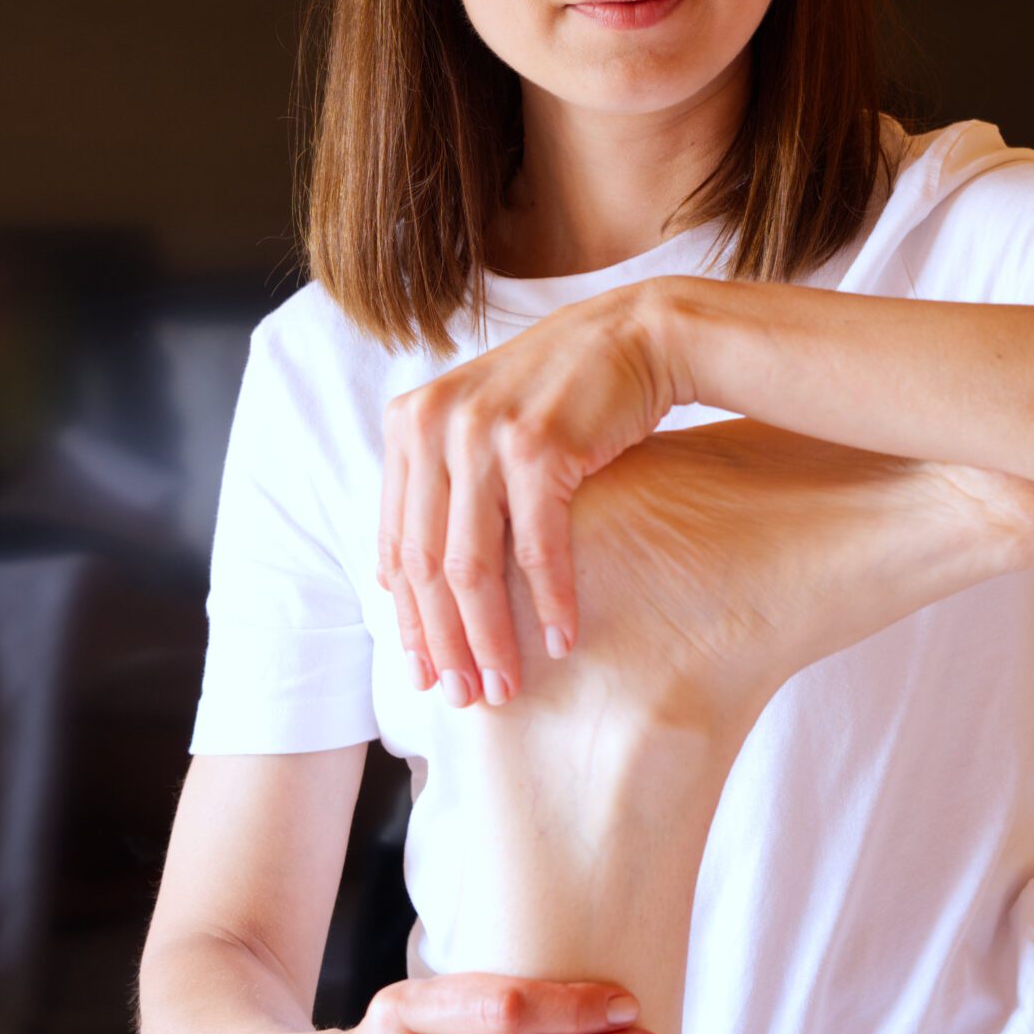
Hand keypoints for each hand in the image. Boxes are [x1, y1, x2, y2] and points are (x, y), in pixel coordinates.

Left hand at [378, 281, 688, 703]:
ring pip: (472, 566)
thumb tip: (417, 581)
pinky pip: (536, 549)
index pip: (397, 543)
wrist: (637, 335)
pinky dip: (550, 602)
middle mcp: (434, 425)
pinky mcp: (538, 447)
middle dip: (444, 643)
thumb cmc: (565, 391)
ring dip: (490, 637)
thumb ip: (446, 482)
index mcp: (409, 423)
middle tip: (463, 698)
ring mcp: (482, 434)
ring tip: (506, 685)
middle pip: (427, 564)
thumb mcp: (483, 424)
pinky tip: (564, 639)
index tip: (426, 672)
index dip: (410, 619)